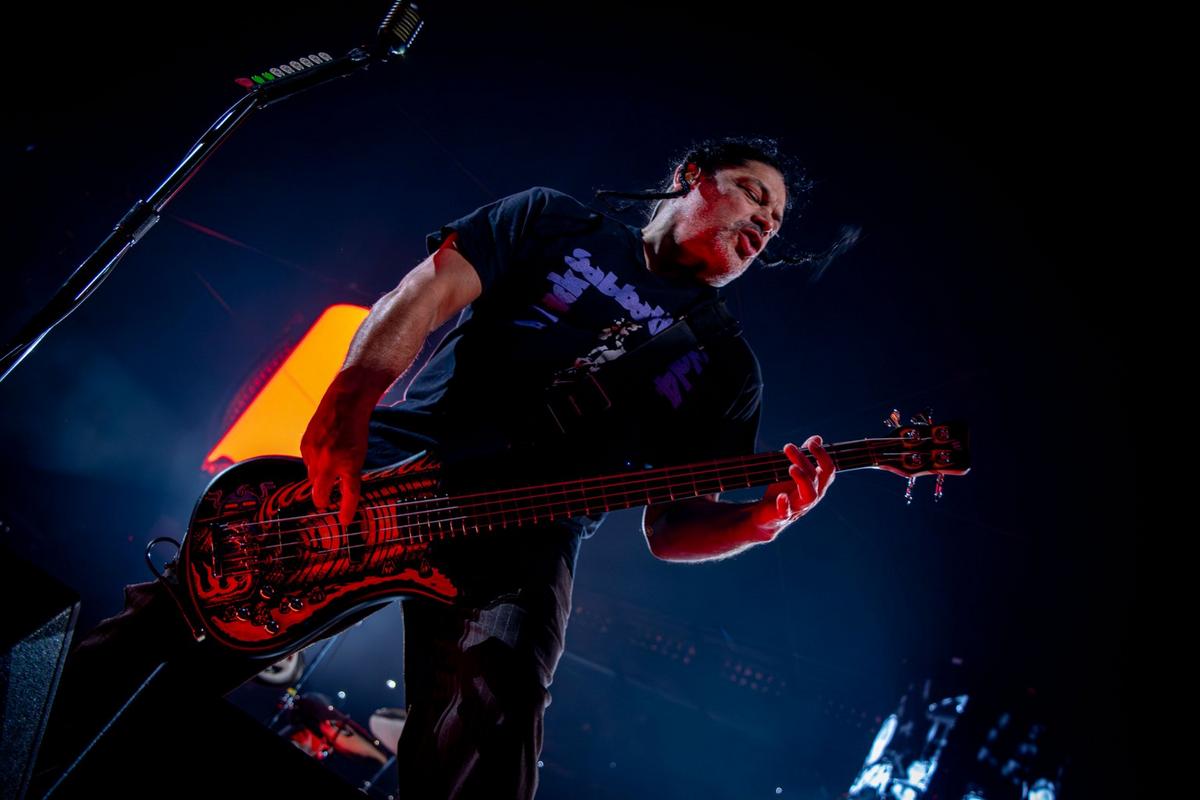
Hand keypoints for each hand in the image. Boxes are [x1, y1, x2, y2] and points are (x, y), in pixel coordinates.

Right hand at [299, 379, 373, 528]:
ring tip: (327, 469)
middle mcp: (330, 462)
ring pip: (312, 478)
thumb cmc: (356, 428)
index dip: (347, 511)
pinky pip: (306, 463)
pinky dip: (313, 463)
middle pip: (320, 493)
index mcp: (350, 464)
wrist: (344, 402)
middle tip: (325, 502)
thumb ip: (349, 472)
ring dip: (318, 478)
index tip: (344, 523)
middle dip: (322, 500)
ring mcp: (315, 454)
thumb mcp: (360, 453)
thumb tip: (338, 489)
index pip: (349, 494)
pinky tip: (320, 453)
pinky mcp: (304, 445)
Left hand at [753, 435, 835, 539]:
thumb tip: (817, 438)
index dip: (823, 456)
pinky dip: (784, 505)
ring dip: (802, 480)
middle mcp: (811, 497)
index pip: (828, 470)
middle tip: (789, 447)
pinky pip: (786, 513)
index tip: (811, 443)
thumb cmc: (783, 491)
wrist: (765, 515)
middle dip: (804, 461)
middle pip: (815, 478)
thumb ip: (805, 456)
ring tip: (792, 468)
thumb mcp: (793, 471)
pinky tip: (781, 496)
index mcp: (816, 486)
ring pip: (809, 495)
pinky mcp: (782, 515)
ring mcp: (798, 507)